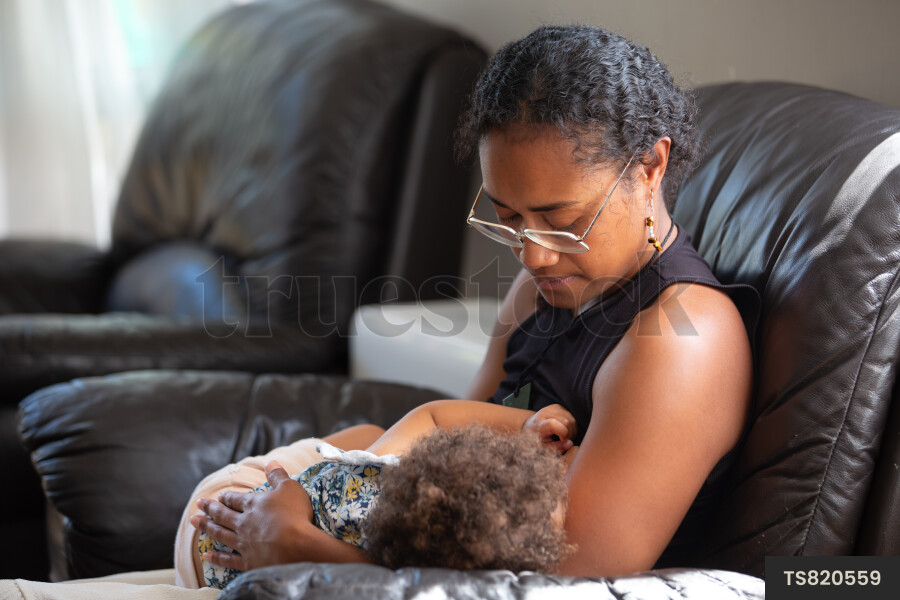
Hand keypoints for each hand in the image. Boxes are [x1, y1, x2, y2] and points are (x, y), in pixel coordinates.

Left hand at [190, 461, 313, 570]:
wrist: (296, 547)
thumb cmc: (295, 514)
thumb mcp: (290, 488)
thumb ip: (278, 475)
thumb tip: (270, 462)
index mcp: (253, 505)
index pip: (235, 499)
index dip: (226, 497)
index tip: (218, 496)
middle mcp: (243, 523)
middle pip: (223, 515)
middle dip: (210, 509)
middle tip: (198, 504)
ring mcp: (243, 543)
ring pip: (220, 534)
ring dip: (207, 527)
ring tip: (194, 522)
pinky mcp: (248, 562)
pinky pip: (228, 560)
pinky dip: (217, 558)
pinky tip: (207, 555)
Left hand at [523, 404, 576, 453]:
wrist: (530, 426)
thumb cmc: (536, 439)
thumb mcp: (543, 447)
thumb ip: (556, 447)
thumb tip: (570, 443)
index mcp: (539, 423)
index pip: (553, 424)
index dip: (562, 433)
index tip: (562, 440)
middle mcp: (546, 412)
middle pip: (567, 423)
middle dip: (569, 434)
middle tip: (563, 441)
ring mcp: (554, 408)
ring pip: (572, 420)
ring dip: (572, 431)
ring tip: (563, 436)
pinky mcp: (560, 406)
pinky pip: (572, 417)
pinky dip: (572, 426)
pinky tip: (564, 430)